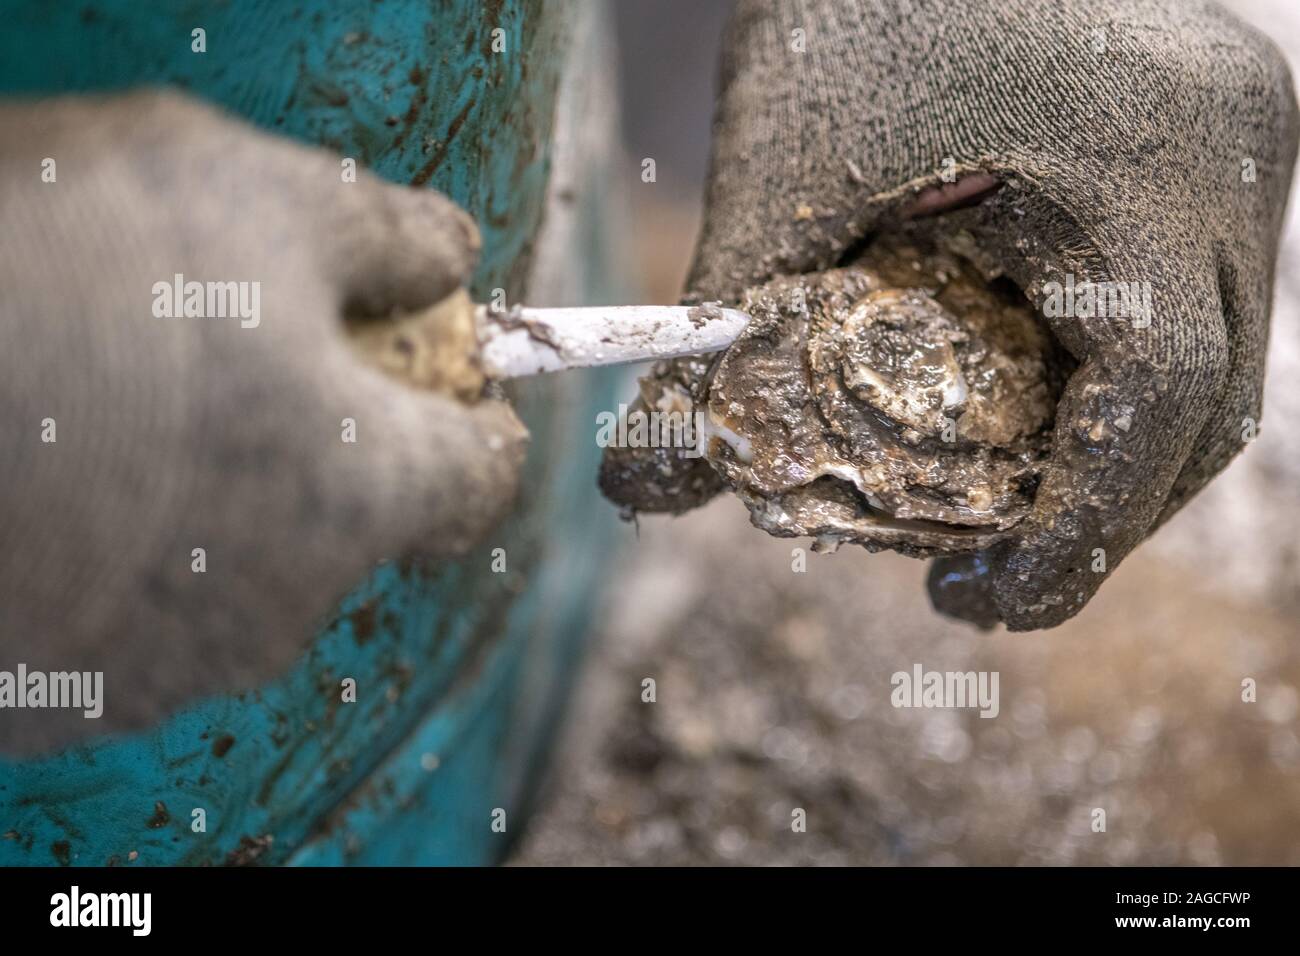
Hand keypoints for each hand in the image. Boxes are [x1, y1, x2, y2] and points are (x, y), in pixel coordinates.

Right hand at [0, 90, 525, 753]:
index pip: (481, 478)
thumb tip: (453, 258)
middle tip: (232, 360)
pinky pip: (132, 619)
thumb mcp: (256, 196)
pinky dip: (118, 553)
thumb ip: (387, 236)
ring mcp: (170, 669)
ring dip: (212, 501)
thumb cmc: (66, 268)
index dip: (476, 415)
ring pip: (241, 573)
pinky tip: (51, 480)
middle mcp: (290, 606)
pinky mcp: (66, 702)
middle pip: (354, 522)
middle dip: (324, 445)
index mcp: (366, 493)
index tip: (452, 380)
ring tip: (112, 411)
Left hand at [607, 0, 1297, 629]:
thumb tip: (637, 489)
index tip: (974, 601)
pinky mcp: (1209, 137)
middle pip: (1201, 408)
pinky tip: (1023, 396)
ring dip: (1109, 452)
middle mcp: (1232, 159)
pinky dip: (1112, 372)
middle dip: (1095, 512)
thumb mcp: (780, 178)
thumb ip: (719, 344)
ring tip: (998, 502)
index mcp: (1153, 169)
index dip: (1077, 536)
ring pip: (1210, 360)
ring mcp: (1238, 144)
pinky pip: (1190, 294)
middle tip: (978, 568)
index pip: (1157, 408)